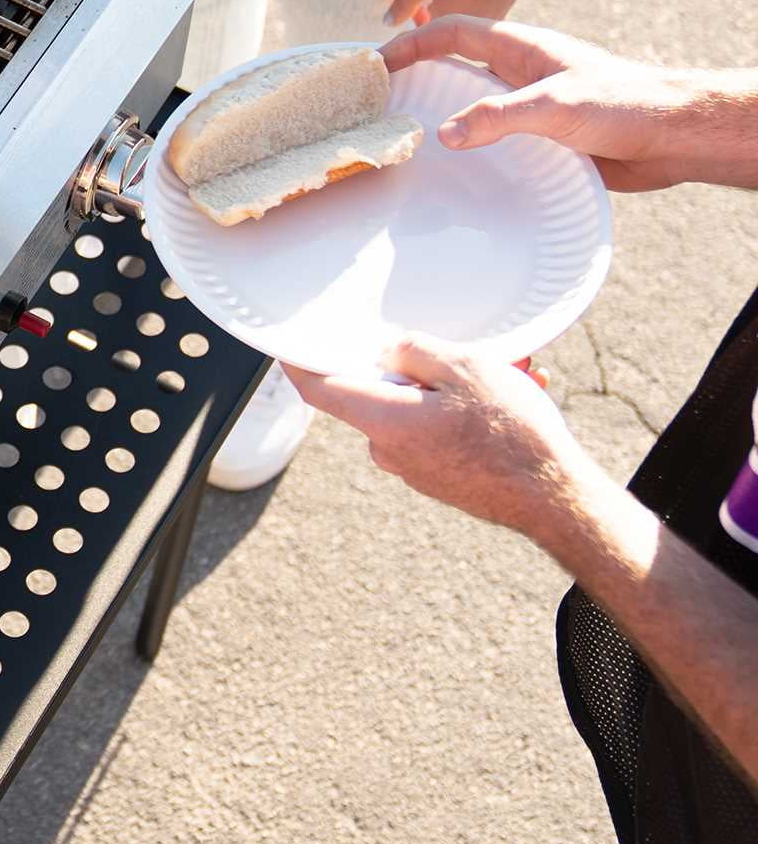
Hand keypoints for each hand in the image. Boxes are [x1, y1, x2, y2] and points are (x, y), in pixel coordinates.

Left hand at [286, 336, 592, 539]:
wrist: (556, 500)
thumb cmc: (512, 434)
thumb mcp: (465, 369)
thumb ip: (415, 352)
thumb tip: (389, 352)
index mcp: (383, 421)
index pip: (320, 388)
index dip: (299, 362)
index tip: (288, 343)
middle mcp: (388, 450)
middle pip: (383, 392)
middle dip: (423, 366)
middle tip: (468, 351)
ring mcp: (414, 469)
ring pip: (422, 410)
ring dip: (459, 388)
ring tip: (513, 377)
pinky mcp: (440, 478)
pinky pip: (443, 432)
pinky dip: (470, 413)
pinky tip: (515, 400)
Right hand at [382, 16, 755, 191]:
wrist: (673, 135)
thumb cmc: (625, 105)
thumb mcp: (555, 107)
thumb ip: (498, 117)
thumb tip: (445, 134)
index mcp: (521, 49)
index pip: (451, 34)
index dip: (409, 43)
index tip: (374, 65)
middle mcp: (519, 72)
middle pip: (453, 63)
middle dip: (414, 75)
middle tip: (377, 102)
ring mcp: (528, 103)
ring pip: (470, 101)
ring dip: (437, 112)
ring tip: (402, 138)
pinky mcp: (540, 134)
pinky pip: (491, 135)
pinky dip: (465, 145)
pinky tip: (451, 171)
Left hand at [383, 0, 521, 28]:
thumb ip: (404, 5)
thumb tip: (388, 23)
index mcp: (451, 27)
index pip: (431, 34)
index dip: (420, 20)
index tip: (417, 6)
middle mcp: (476, 25)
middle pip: (453, 25)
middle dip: (440, 11)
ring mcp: (497, 12)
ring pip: (472, 15)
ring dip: (460, 4)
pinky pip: (490, 4)